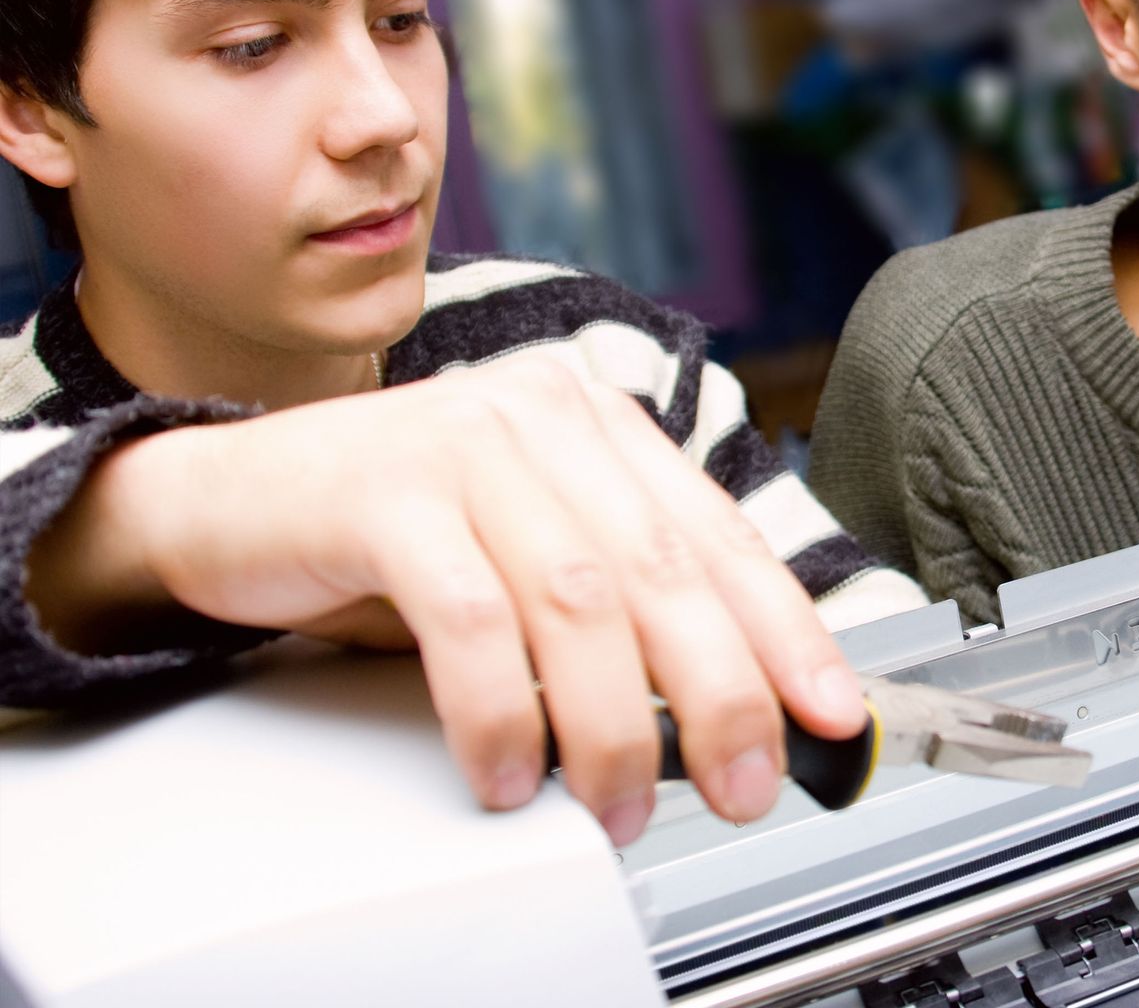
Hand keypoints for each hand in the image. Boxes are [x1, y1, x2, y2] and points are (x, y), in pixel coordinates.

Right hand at [27, 356, 868, 842]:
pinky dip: (499, 708)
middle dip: (722, 692)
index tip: (832, 713)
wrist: (229, 501)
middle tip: (744, 783)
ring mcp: (466, 442)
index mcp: (600, 425)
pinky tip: (510, 771)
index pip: (720, 534)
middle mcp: (547, 416)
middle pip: (666, 568)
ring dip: (615, 720)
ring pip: (579, 596)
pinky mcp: (385, 489)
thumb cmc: (395, 536)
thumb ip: (621, 605)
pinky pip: (470, 616)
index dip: (787, 631)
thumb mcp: (529, 554)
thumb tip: (726, 713)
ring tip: (622, 800)